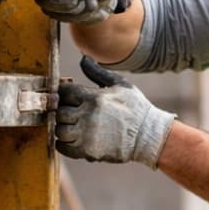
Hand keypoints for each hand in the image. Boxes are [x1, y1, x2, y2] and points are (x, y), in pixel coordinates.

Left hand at [56, 56, 175, 167]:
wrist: (149, 136)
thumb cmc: (136, 108)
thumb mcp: (120, 84)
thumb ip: (97, 72)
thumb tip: (83, 58)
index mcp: (94, 97)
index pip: (64, 92)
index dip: (64, 94)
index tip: (69, 98)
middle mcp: (88, 115)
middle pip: (59, 112)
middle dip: (63, 111)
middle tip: (71, 113)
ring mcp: (87, 135)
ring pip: (60, 130)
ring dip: (63, 128)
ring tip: (74, 126)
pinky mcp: (88, 151)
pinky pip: (63, 147)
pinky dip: (64, 143)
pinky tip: (73, 139)